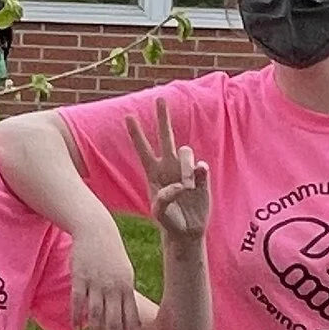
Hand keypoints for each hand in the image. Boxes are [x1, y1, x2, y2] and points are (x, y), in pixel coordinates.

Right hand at [68, 214, 145, 329]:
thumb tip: (127, 317)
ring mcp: (96, 283)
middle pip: (114, 322)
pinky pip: (78, 302)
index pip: (130, 319)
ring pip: (96, 315)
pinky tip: (77, 329)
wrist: (96, 230)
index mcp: (126, 288)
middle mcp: (113, 288)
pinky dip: (77, 317)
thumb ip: (125, 295)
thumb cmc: (112, 254)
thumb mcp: (125, 273)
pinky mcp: (79, 278)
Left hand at [129, 94, 210, 245]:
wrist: (187, 231)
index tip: (127, 116)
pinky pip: (201, 166)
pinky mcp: (201, 176)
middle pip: (165, 136)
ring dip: (185, 167)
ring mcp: (185, 169)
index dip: (136, 133)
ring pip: (186, 151)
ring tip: (187, 187)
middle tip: (160, 98)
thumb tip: (181, 184)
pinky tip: (197, 180)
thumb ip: (165, 198)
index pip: (142, 148)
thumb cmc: (168, 221)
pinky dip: (199, 171)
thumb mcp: (160, 212)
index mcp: (153, 172)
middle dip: (163, 117)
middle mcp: (168, 166)